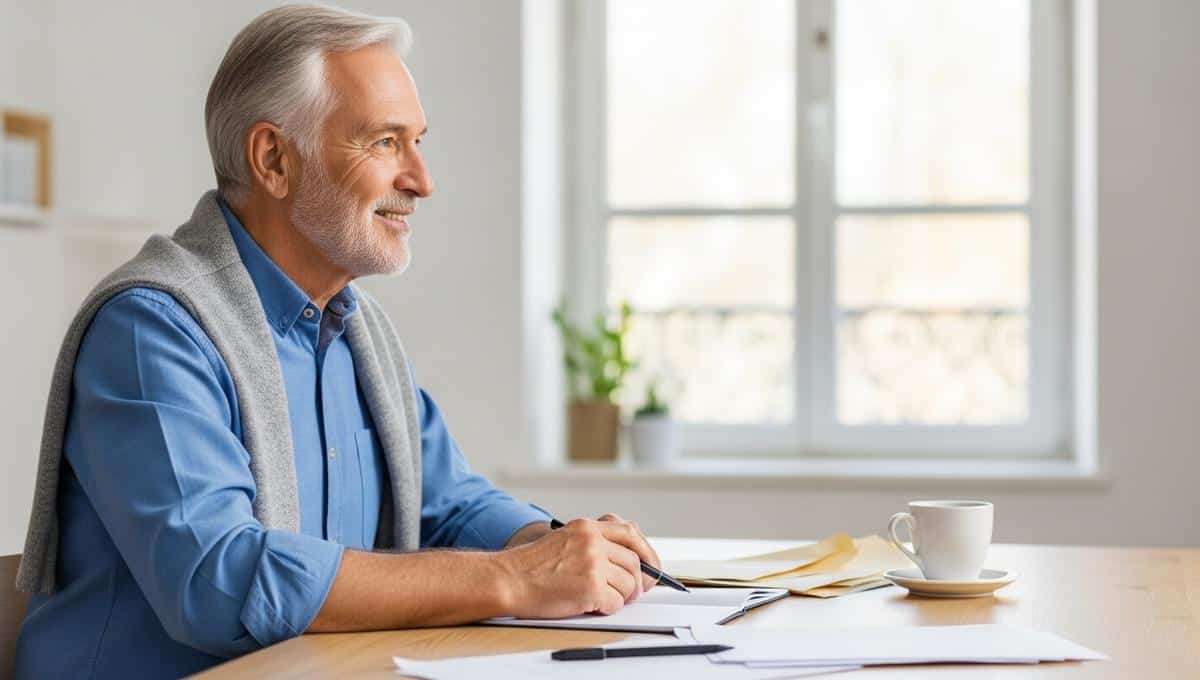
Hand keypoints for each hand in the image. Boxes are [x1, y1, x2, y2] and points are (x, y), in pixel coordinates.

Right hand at [492, 516, 661, 617]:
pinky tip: (592, 606)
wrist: (508, 580)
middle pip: (634, 562)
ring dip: (621, 597)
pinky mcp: (591, 588)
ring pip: (628, 585)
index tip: (650, 566)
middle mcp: (593, 542)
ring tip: (605, 599)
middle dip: (636, 582)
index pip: (631, 533)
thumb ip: (594, 541)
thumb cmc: (532, 566)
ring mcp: (593, 564)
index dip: (646, 552)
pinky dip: (608, 609)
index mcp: (587, 527)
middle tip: (630, 593)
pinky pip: (615, 603)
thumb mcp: (565, 538)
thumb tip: (629, 556)